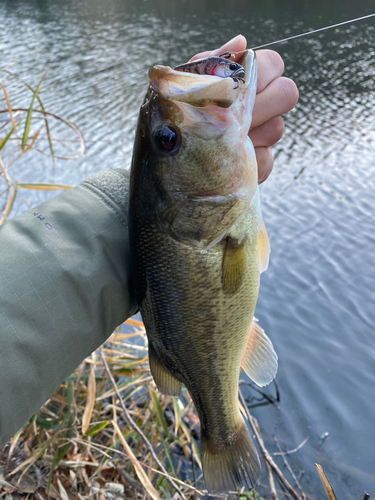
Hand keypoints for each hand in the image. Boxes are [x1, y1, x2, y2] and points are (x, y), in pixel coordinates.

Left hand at [190, 35, 298, 183]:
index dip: (261, 74)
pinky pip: (266, 160)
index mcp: (246, 78)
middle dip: (260, 105)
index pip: (274, 64)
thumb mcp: (190, 83)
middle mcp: (261, 104)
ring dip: (247, 135)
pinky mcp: (260, 163)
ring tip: (219, 139)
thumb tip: (241, 42)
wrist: (170, 150)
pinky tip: (224, 160)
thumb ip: (213, 61)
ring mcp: (263, 134)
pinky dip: (243, 162)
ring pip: (277, 128)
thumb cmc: (179, 111)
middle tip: (232, 117)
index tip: (238, 87)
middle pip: (287, 93)